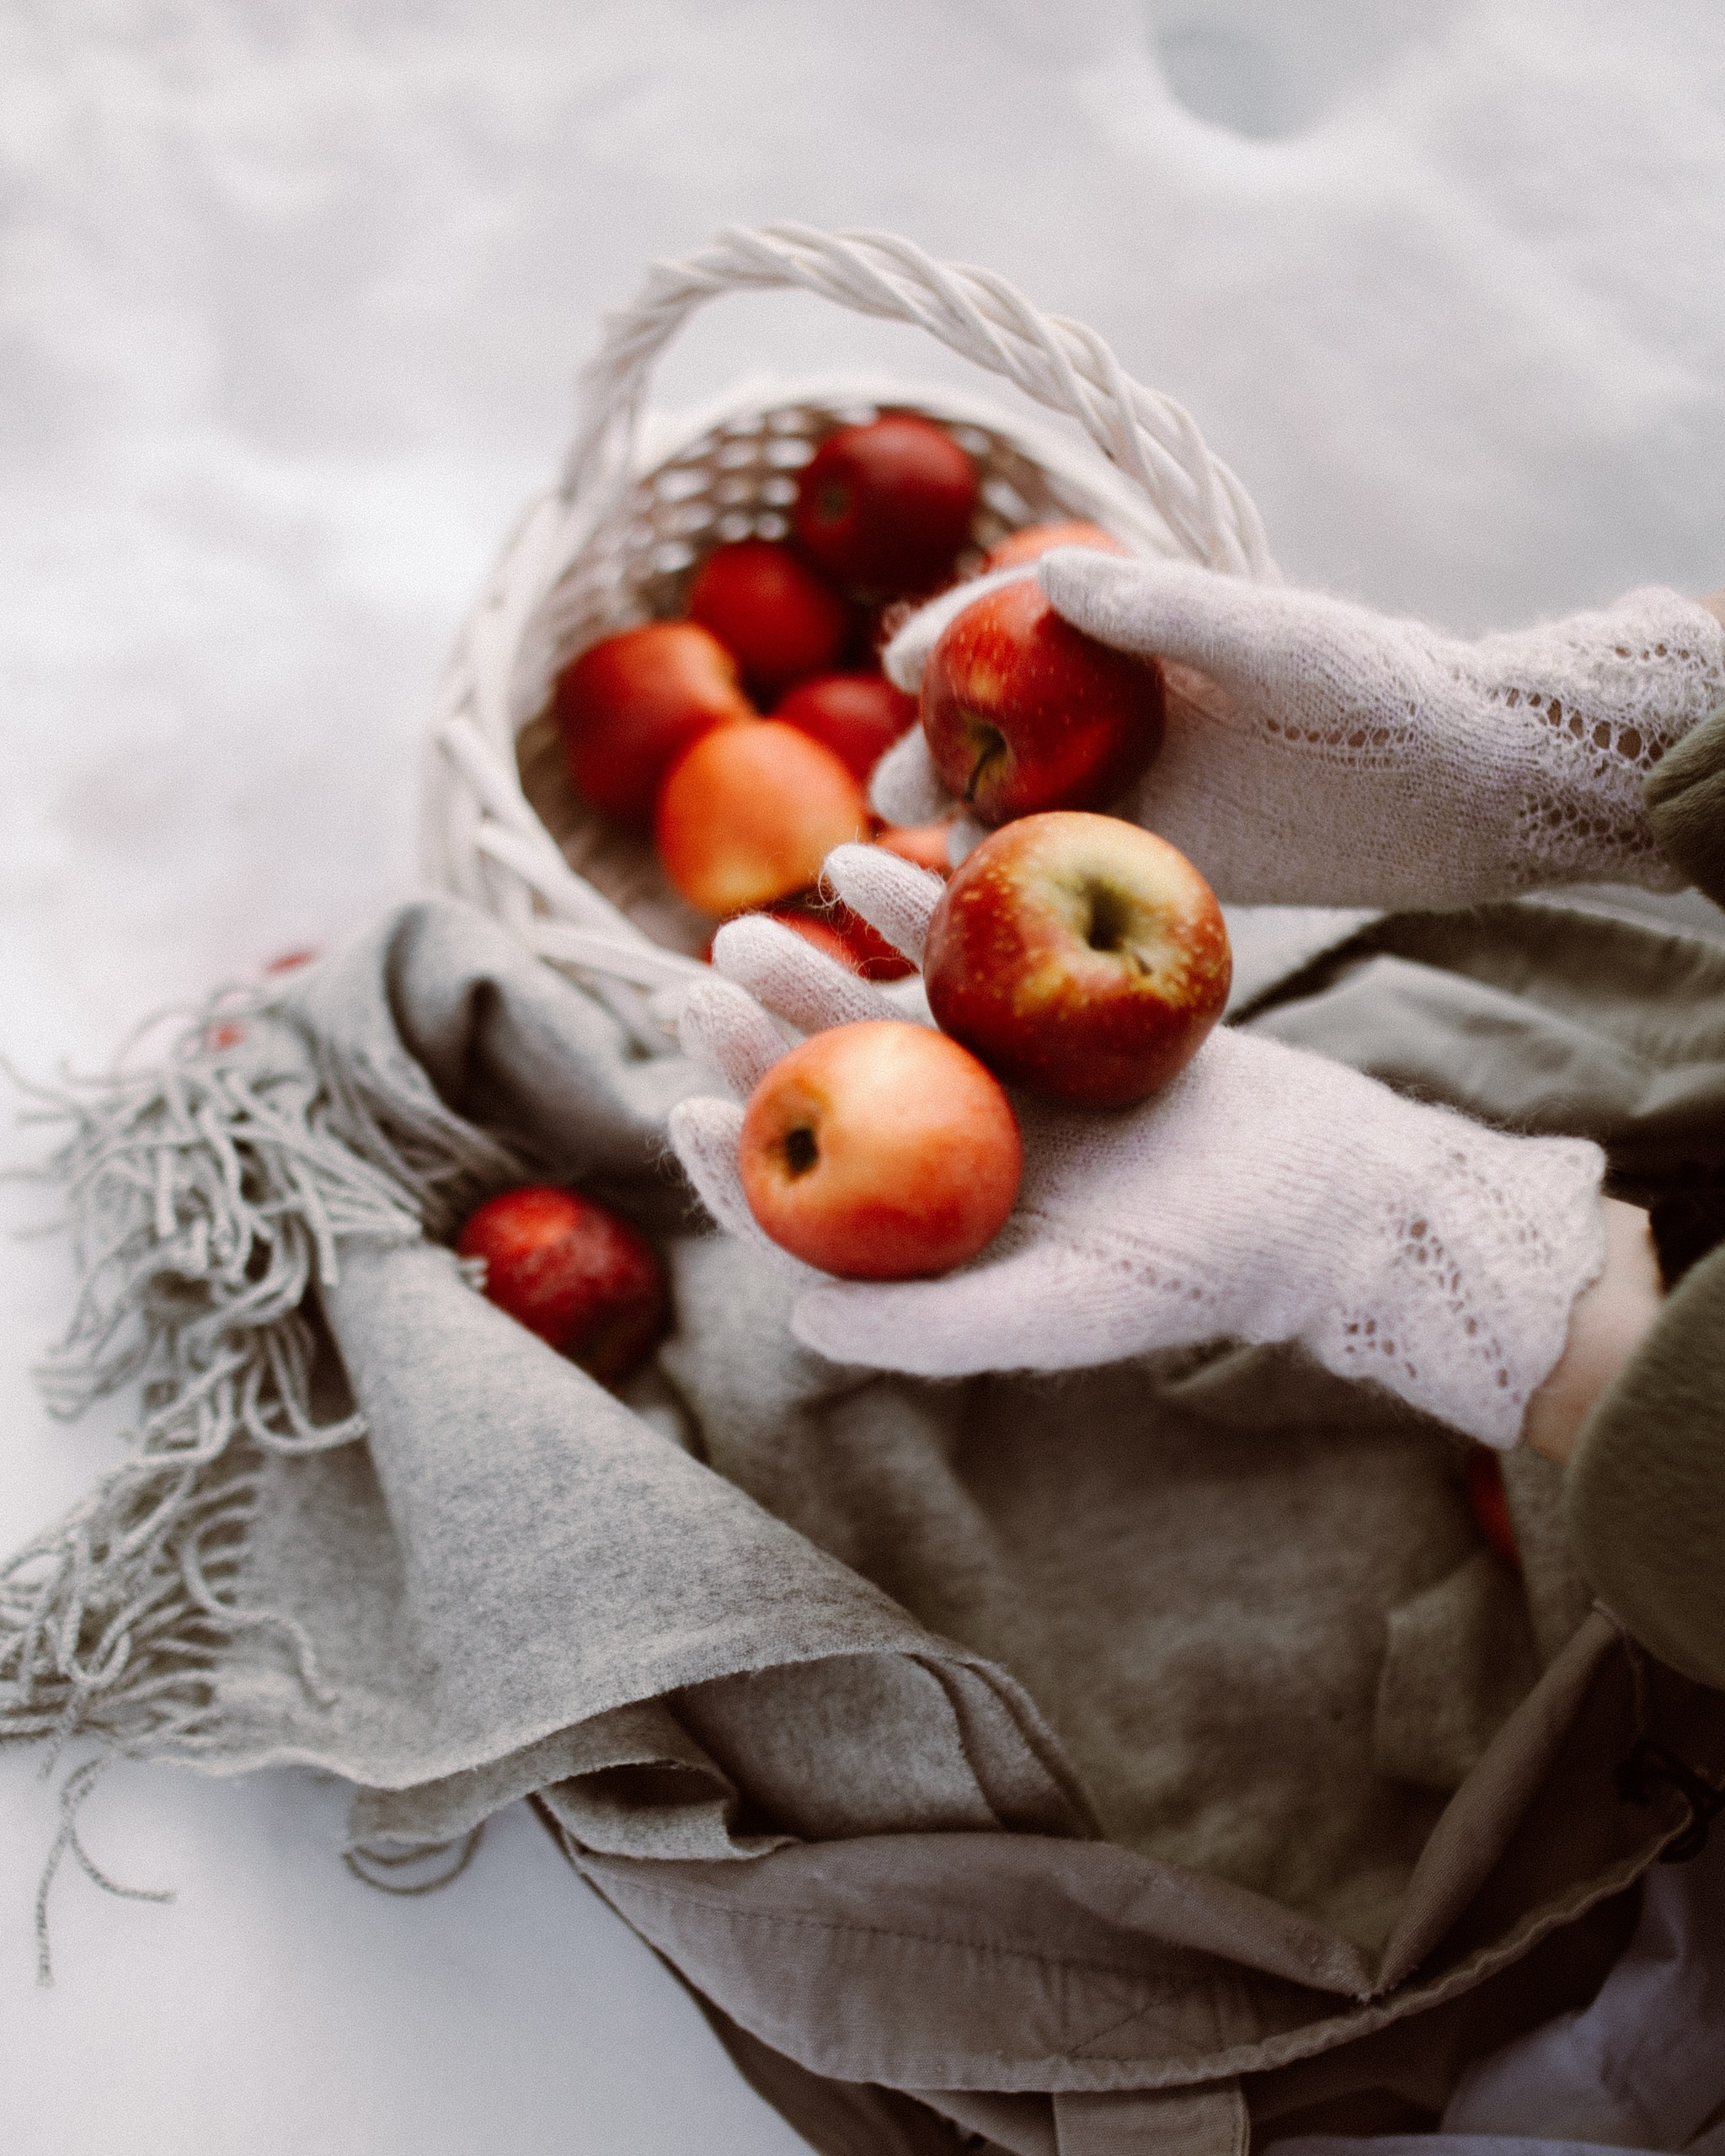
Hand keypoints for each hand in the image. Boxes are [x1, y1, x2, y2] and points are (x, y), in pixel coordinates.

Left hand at [669, 844, 1609, 1446]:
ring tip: (741, 926)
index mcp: (935, 1240)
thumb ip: (936, 1329)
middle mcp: (947, 1163)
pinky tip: (862, 865)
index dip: (736, 1168)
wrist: (1314, 1185)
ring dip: (807, 973)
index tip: (680, 1114)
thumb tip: (794, 1322)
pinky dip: (915, 915)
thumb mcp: (1066, 1311)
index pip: (811, 1213)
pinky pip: (959, 960)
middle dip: (750, 1048)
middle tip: (686, 990)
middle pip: (826, 1099)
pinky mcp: (1038, 1022)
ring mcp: (990, 1086)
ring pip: (874, 1022)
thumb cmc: (1192, 1268)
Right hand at [871, 552, 1724, 907]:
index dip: (954, 637)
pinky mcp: (1166, 862)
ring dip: (963, 837)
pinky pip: (1073, 879)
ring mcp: (1141, 789)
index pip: (1022, 624)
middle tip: (890, 794)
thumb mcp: (1282, 639)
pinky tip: (978, 926)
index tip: (901, 661)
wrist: (1466, 788)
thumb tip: (1051, 580)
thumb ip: (1173, 610)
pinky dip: (1021, 897)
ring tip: (910, 870)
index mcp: (1143, 635)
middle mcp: (1124, 714)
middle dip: (933, 755)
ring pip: (1024, 811)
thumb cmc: (1383, 689)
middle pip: (1000, 730)